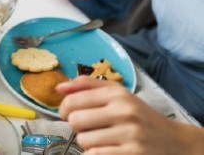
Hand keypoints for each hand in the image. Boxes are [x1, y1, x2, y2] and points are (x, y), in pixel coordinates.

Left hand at [58, 77, 202, 154]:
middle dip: (77, 126)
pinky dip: (95, 154)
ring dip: (88, 142)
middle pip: (75, 121)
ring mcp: (129, 134)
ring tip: (102, 139)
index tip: (68, 114)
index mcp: (118, 95)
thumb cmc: (140, 116)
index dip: (64, 109)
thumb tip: (59, 87)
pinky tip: (107, 149)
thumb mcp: (119, 94)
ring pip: (84, 141)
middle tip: (88, 127)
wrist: (174, 141)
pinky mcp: (132, 154)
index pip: (73, 101)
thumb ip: (87, 86)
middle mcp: (124, 112)